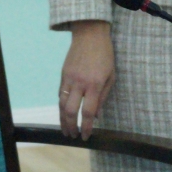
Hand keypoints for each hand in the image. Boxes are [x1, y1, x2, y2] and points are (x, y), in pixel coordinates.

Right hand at [60, 22, 113, 139]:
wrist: (90, 35)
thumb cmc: (105, 56)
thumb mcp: (111, 76)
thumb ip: (103, 96)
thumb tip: (96, 115)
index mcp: (95, 85)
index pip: (88, 111)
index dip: (86, 126)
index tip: (86, 137)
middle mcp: (80, 83)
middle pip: (70, 110)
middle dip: (70, 126)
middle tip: (73, 136)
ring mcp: (69, 78)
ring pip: (61, 104)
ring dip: (62, 119)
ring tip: (65, 129)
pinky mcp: (63, 74)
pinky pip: (60, 93)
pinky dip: (61, 105)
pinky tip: (63, 112)